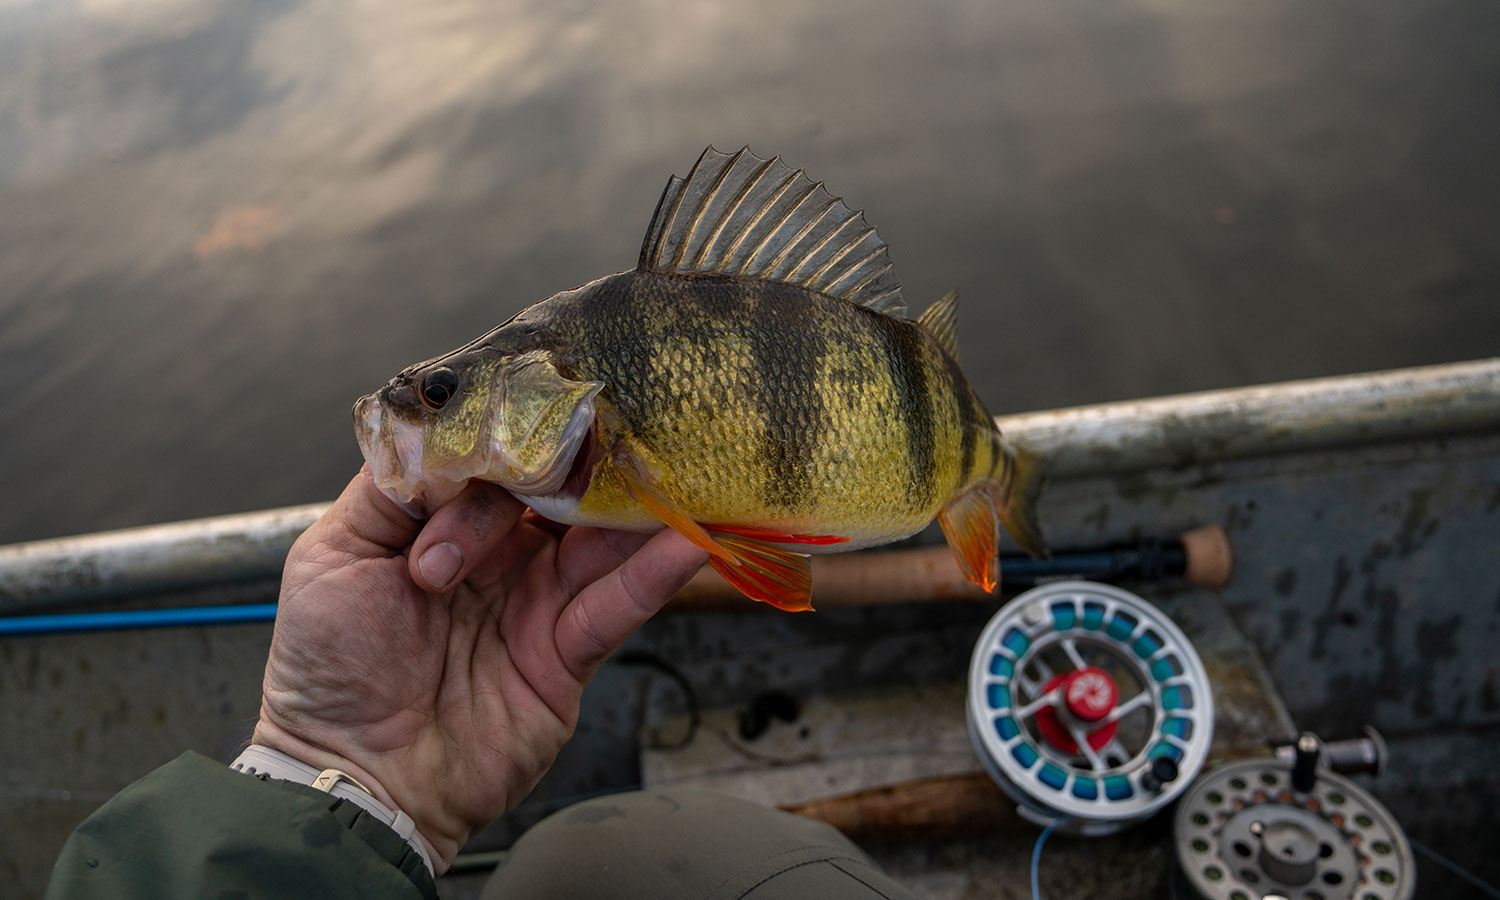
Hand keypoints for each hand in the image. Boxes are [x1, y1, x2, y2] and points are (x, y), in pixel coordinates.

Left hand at [251, 467, 707, 871]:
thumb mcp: (333, 556)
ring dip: (631, 505)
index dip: (508, 438)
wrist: (354, 778)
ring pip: (595, 540)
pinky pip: (614, 606)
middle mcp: (495, 557)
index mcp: (438, 525)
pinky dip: (652, 573)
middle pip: (553, 492)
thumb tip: (443, 425)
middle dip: (577, 464)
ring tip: (669, 466)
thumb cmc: (328, 670)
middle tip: (603, 436)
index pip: (490, 462)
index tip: (527, 418)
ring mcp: (535, 603)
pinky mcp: (567, 655)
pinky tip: (685, 539)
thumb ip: (392, 488)